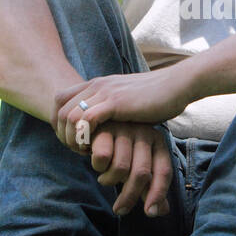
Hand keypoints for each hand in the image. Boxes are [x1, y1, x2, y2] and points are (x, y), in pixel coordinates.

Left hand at [53, 69, 192, 150]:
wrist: (177, 85)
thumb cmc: (156, 98)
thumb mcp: (126, 100)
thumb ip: (111, 107)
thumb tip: (104, 123)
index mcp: (97, 84)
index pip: (59, 99)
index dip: (59, 122)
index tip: (73, 139)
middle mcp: (96, 85)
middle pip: (59, 109)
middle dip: (62, 134)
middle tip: (76, 149)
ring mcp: (104, 93)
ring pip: (68, 116)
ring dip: (71, 138)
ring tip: (84, 151)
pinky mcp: (115, 103)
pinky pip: (86, 119)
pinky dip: (84, 136)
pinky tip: (94, 148)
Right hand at [88, 121, 172, 216]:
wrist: (94, 126)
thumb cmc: (119, 150)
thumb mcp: (137, 166)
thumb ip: (149, 187)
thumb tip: (161, 211)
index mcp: (157, 141)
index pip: (164, 171)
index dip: (158, 194)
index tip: (149, 213)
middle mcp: (144, 133)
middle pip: (141, 174)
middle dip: (129, 197)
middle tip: (119, 210)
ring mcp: (124, 129)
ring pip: (120, 168)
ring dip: (109, 181)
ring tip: (105, 179)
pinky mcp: (104, 128)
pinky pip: (102, 158)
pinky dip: (98, 167)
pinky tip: (97, 164)